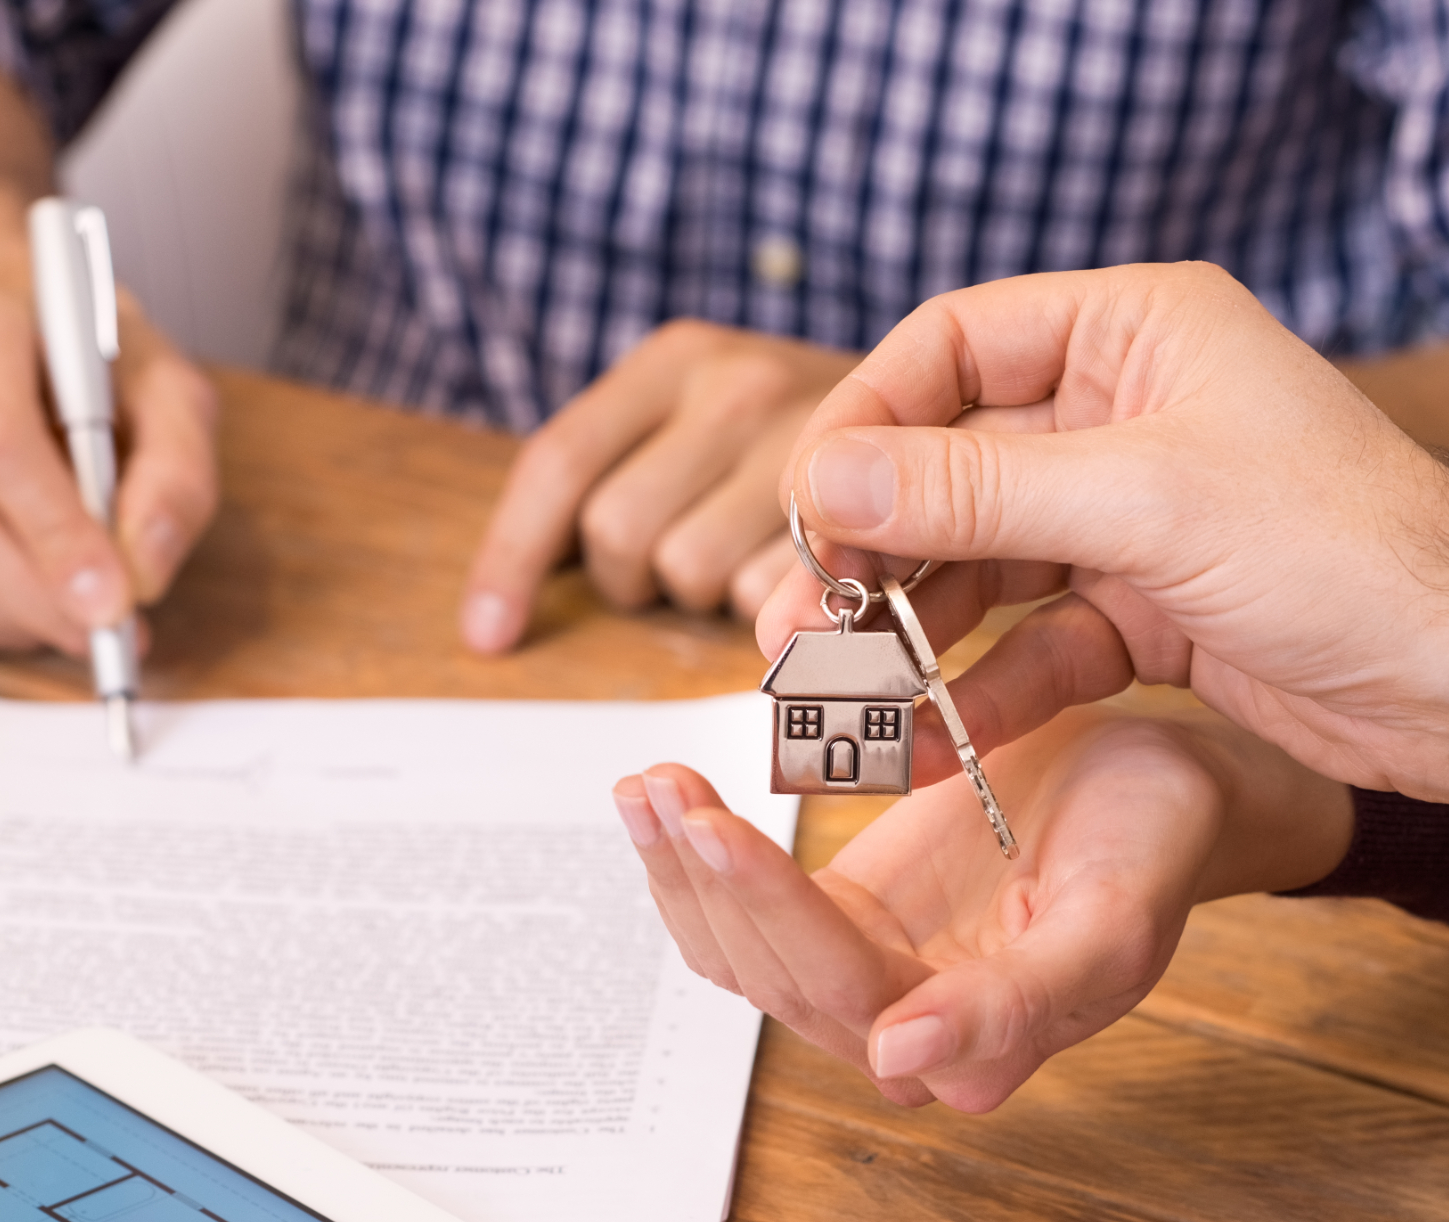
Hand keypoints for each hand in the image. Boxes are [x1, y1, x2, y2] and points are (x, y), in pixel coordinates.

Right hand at [0, 281, 218, 652]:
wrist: (30, 349)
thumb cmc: (106, 372)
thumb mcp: (174, 397)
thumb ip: (177, 477)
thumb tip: (143, 572)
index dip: (56, 531)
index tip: (115, 597)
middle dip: (42, 594)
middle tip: (113, 631)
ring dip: (23, 617)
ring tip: (92, 617)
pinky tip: (48, 604)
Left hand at [461, 321, 860, 650]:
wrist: (958, 406)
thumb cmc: (803, 436)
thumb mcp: (705, 416)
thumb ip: (627, 470)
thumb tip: (509, 597)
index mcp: (677, 359)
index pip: (558, 464)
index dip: (511, 560)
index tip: (489, 634)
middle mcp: (734, 384)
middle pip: (617, 534)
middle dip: (632, 576)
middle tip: (677, 567)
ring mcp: (803, 446)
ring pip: (688, 575)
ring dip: (704, 593)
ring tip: (749, 561)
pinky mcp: (864, 514)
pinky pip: (767, 598)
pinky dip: (772, 607)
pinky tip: (799, 576)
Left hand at [613, 708, 1352, 1110]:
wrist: (1160, 787)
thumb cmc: (1154, 841)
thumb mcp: (1114, 914)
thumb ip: (1021, 1002)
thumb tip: (900, 1064)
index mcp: (977, 1049)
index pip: (844, 988)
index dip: (773, 910)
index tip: (717, 829)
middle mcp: (907, 1035)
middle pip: (773, 974)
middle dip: (707, 878)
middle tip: (659, 783)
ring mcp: (866, 982)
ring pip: (740, 954)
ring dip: (682, 872)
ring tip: (648, 782)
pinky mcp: (842, 925)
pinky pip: (746, 915)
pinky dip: (696, 860)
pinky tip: (665, 797)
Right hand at [757, 263, 1448, 810]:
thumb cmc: (1354, 552)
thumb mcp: (1146, 504)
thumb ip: (974, 493)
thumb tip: (822, 478)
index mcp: (1138, 330)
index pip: (953, 347)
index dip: (865, 423)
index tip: (804, 507)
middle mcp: (1129, 410)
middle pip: (951, 466)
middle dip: (872, 547)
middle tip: (797, 622)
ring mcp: (1136, 514)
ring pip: (984, 563)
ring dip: (913, 629)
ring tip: (839, 694)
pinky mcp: (1150, 608)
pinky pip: (1035, 639)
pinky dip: (983, 685)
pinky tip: (929, 737)